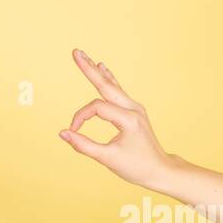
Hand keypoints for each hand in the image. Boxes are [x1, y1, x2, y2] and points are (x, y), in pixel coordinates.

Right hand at [58, 49, 176, 190]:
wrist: (159, 170)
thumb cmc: (136, 167)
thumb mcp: (107, 159)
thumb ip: (83, 145)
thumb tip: (63, 133)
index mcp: (128, 119)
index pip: (96, 108)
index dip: (80, 118)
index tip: (72, 132)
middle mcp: (133, 108)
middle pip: (106, 85)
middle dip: (89, 69)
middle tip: (76, 52)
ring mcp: (135, 108)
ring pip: (112, 85)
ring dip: (97, 72)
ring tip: (85, 57)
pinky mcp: (133, 111)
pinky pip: (118, 91)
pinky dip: (108, 80)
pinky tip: (103, 68)